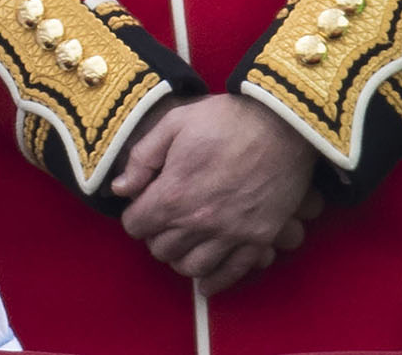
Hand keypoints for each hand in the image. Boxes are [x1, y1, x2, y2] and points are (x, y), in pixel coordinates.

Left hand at [109, 93, 318, 295]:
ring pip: (192, 267)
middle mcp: (200, 221)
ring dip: (181, 257)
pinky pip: (232, 273)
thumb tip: (120, 189)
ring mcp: (232, 233)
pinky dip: (215, 281)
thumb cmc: (225, 119)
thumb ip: (142, 159)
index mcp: (174, 193)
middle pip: (162, 249)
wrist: (281, 124)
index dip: (135, 214)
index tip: (143, 204)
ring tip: (183, 243)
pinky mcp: (259, 238)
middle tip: (164, 220)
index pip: (136, 225)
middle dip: (156, 235)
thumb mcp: (173, 123)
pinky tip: (206, 282)